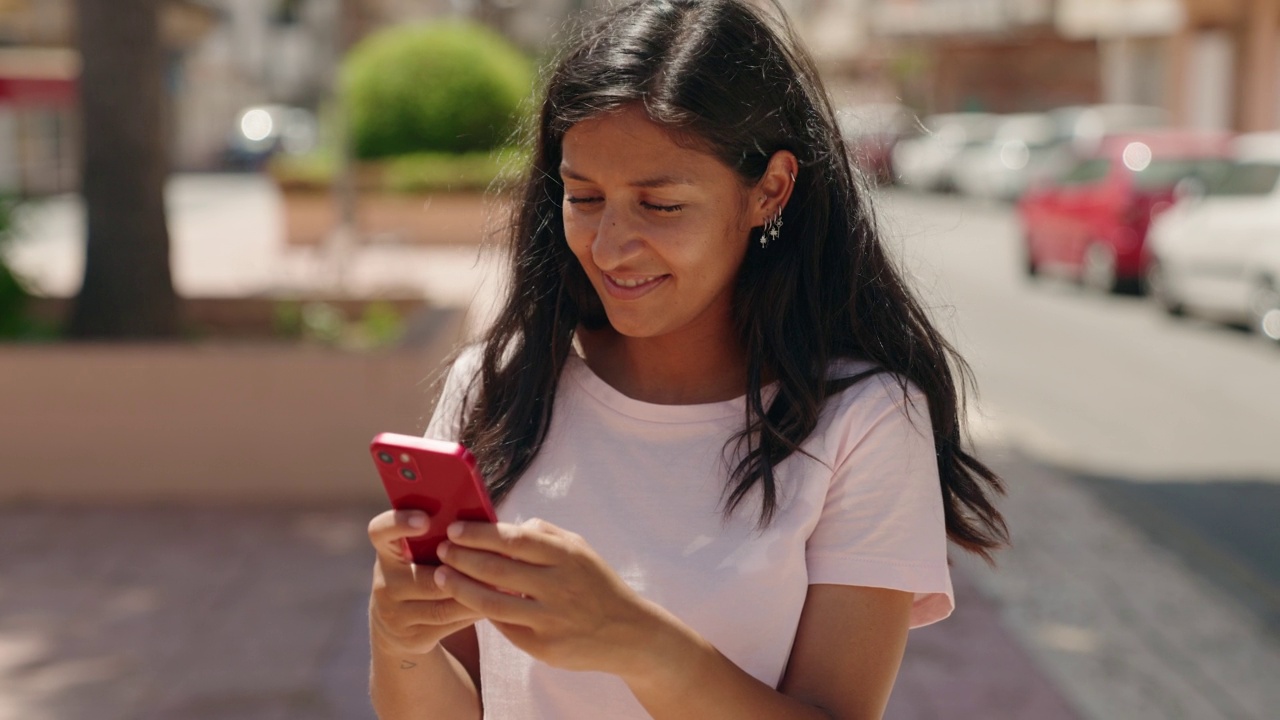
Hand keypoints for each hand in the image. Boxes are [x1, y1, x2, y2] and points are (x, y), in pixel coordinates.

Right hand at [367, 509, 483, 655]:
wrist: (396, 623)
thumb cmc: (420, 570)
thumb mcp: (418, 552)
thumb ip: (440, 536)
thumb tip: (483, 519)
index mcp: (387, 552)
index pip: (380, 531)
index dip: (399, 523)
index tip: (425, 520)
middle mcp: (385, 583)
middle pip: (426, 579)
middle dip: (463, 573)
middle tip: (496, 560)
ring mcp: (396, 615)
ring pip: (443, 607)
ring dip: (476, 595)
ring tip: (505, 583)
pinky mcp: (413, 638)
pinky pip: (450, 625)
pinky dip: (474, 612)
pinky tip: (496, 602)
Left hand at [433, 518, 671, 677]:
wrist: (628, 632)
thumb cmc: (596, 584)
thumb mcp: (580, 549)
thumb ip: (545, 533)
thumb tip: (507, 523)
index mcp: (567, 555)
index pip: (514, 539)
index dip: (480, 534)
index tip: (454, 529)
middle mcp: (559, 585)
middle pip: (497, 569)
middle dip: (462, 558)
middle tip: (440, 550)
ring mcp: (551, 618)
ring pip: (492, 602)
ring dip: (460, 588)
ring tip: (440, 577)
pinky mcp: (544, 646)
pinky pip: (504, 627)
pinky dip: (482, 612)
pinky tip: (466, 601)